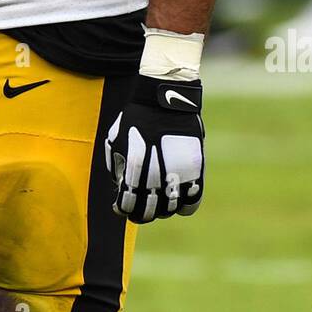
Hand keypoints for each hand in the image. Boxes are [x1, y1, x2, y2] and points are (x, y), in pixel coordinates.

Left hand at [105, 75, 203, 222]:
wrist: (166, 98)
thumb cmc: (137, 118)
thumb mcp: (115, 139)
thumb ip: (116, 167)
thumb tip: (121, 188)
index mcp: (134, 167)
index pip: (127, 205)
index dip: (122, 209)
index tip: (121, 205)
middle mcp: (157, 174)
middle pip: (148, 213)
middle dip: (139, 213)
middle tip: (138, 207)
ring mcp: (179, 174)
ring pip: (169, 210)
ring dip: (161, 209)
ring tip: (157, 199)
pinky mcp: (196, 171)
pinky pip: (192, 203)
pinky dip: (183, 205)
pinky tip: (176, 198)